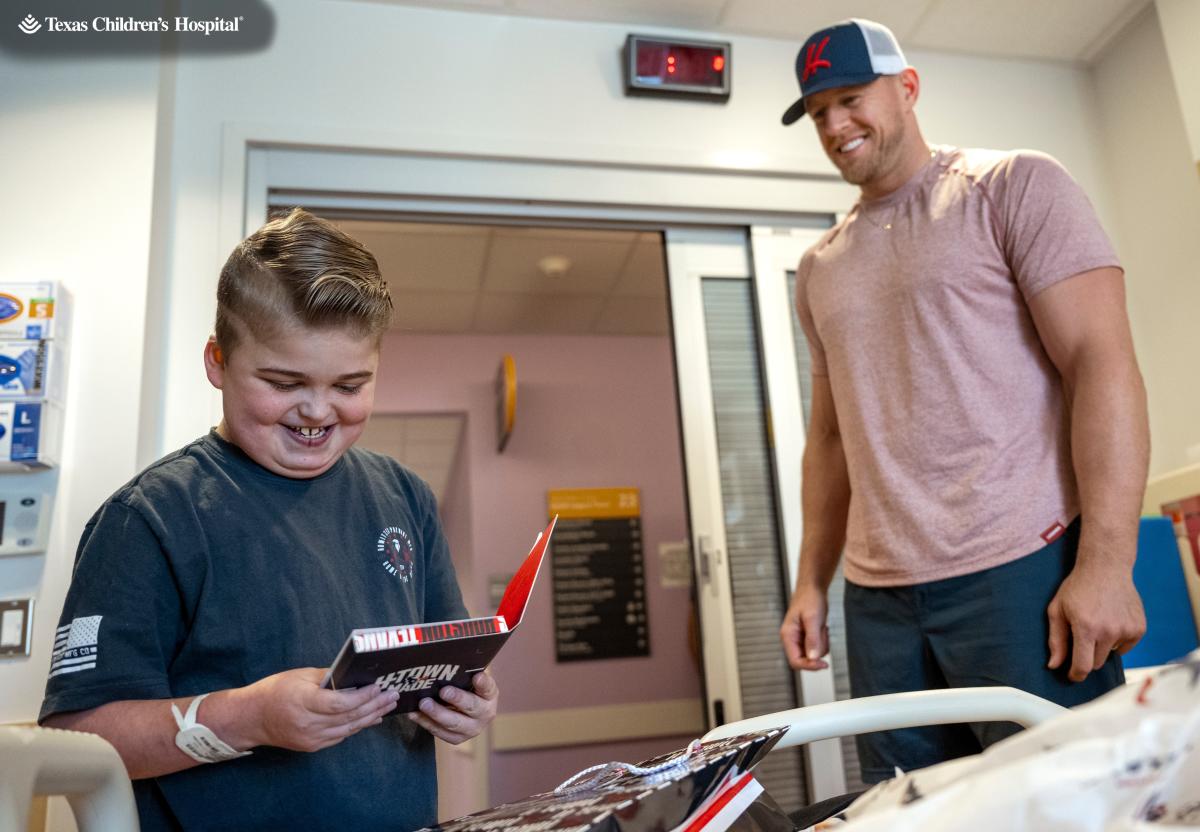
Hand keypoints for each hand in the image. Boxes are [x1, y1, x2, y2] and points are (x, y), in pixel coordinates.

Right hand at [244, 667, 399, 752]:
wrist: (251, 718)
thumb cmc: (274, 691)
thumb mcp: (300, 676)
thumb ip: (328, 677)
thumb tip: (354, 677)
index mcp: (303, 702)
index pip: (340, 703)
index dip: (363, 696)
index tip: (379, 686)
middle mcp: (308, 724)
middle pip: (349, 717)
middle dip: (375, 705)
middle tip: (392, 695)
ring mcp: (310, 738)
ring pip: (348, 728)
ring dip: (371, 716)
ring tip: (387, 705)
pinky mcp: (312, 746)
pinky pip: (340, 736)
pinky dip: (357, 726)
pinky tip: (371, 718)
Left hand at [408, 670, 498, 744]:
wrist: (463, 710)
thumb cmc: (464, 688)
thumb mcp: (468, 678)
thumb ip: (463, 672)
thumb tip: (446, 663)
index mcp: (490, 696)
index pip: (488, 688)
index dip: (483, 683)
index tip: (477, 677)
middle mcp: (485, 714)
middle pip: (472, 707)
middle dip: (457, 699)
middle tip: (443, 691)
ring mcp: (471, 729)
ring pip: (454, 723)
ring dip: (437, 713)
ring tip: (424, 704)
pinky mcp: (457, 738)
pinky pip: (440, 732)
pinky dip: (426, 722)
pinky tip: (414, 714)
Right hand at [780, 584, 829, 670]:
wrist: (813, 588)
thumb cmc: (810, 599)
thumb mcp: (812, 619)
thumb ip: (812, 639)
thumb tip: (813, 658)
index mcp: (788, 636)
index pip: (795, 661)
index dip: (809, 666)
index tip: (824, 665)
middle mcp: (791, 640)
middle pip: (805, 659)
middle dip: (817, 649)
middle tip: (822, 632)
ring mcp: (799, 639)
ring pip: (814, 654)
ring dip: (822, 643)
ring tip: (822, 626)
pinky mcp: (807, 637)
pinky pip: (817, 647)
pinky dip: (823, 640)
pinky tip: (822, 627)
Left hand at [1047, 561, 1144, 681]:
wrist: (1106, 568)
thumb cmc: (1077, 588)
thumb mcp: (1057, 610)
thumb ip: (1056, 640)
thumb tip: (1054, 666)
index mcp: (1086, 628)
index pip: (1083, 666)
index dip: (1076, 675)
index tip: (1072, 675)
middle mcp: (1109, 631)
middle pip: (1096, 663)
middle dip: (1087, 655)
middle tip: (1082, 636)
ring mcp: (1127, 630)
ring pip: (1110, 654)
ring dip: (1102, 646)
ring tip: (1097, 623)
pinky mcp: (1139, 628)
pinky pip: (1125, 647)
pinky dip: (1117, 640)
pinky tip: (1111, 620)